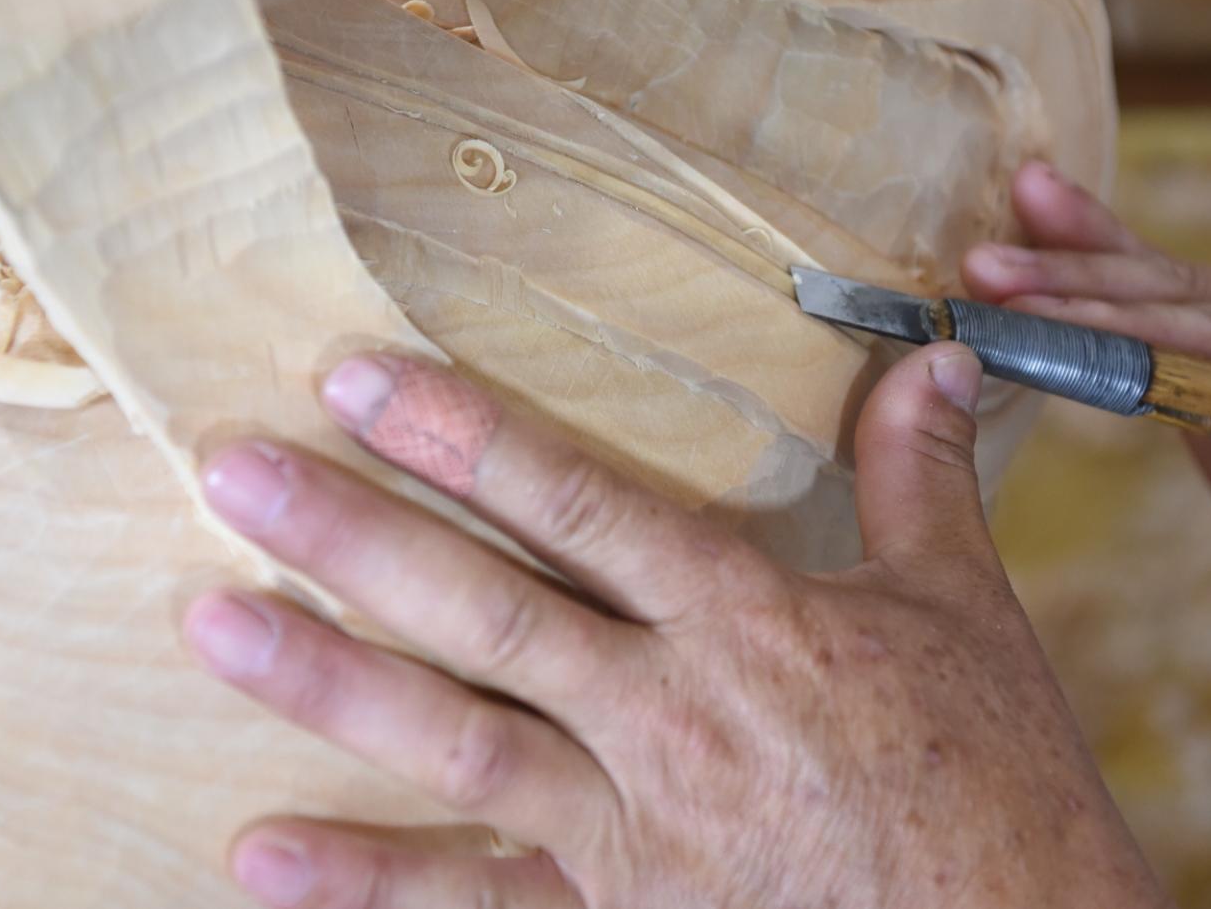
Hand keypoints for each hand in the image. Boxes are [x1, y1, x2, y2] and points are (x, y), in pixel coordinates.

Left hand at [183, 345, 1164, 907]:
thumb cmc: (1002, 783)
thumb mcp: (971, 613)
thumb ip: (923, 479)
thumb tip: (930, 357)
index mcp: (750, 619)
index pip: (580, 502)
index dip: (463, 434)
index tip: (356, 378)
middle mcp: (671, 714)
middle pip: (487, 607)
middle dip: (352, 534)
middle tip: (231, 471)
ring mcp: (636, 829)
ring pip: (458, 739)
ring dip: (327, 682)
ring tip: (208, 626)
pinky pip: (479, 903)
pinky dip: (369, 884)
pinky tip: (262, 855)